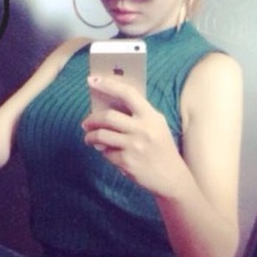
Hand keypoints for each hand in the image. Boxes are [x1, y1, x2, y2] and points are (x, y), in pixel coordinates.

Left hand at [81, 76, 181, 195]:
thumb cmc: (160, 148)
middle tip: (85, 123)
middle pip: (108, 116)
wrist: (171, 177)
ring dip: (91, 137)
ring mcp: (134, 146)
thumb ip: (137, 115)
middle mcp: (143, 129)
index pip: (127, 93)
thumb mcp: (156, 126)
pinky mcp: (127, 162)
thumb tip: (107, 107)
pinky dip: (103, 152)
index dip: (108, 84)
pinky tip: (107, 153)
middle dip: (92, 119)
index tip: (93, 80)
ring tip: (89, 138)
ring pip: (101, 136)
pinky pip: (106, 153)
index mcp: (151, 116)